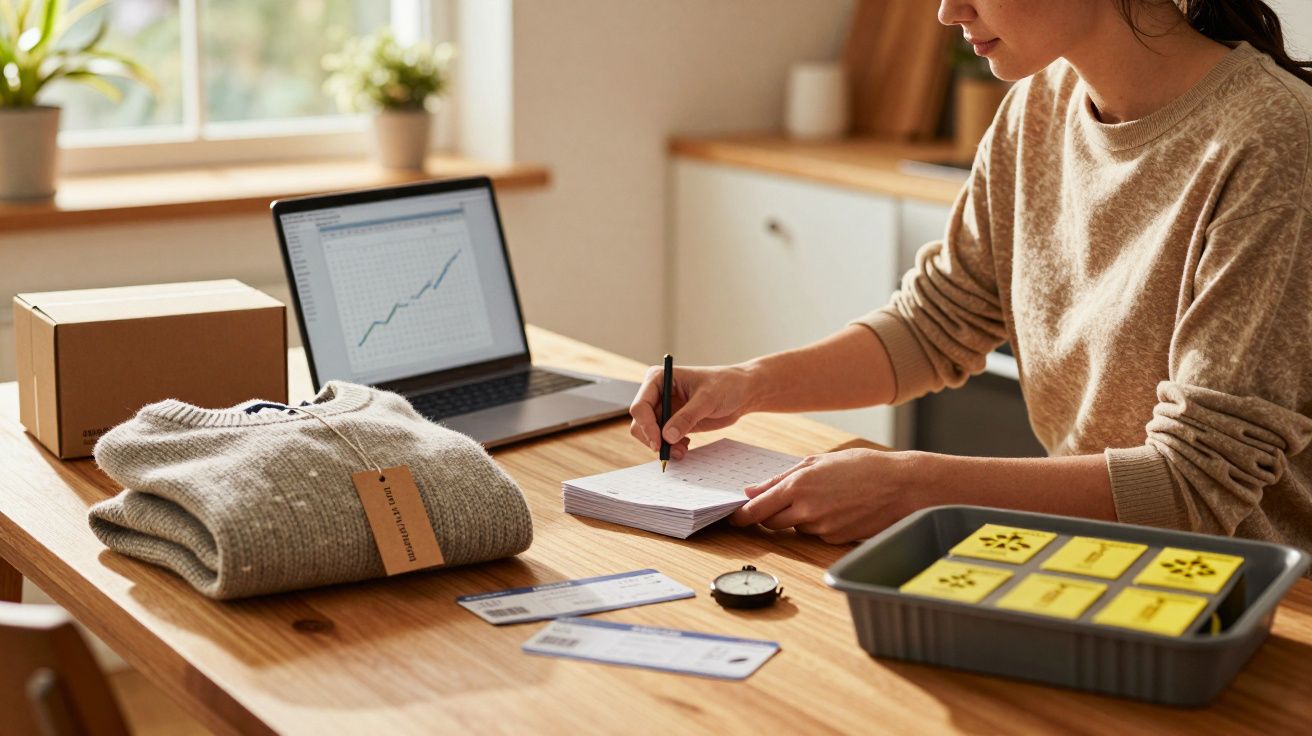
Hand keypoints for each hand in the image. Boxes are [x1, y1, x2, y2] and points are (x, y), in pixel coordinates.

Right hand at [628, 364, 755, 460]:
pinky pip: (662, 440)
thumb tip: (667, 436)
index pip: (640, 406)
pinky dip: (670, 447)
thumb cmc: (726, 385)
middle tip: (672, 452)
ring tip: (683, 450)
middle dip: (653, 439)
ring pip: (648, 434)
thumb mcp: (707, 399)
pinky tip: (686, 446)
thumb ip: (687, 417)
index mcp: (659, 378)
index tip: (659, 442)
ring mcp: (664, 408)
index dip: (646, 426)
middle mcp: (656, 393)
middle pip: (640, 423)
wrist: (741, 392)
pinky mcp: (672, 422)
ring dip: (662, 446)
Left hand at [729, 448, 921, 543]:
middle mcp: (806, 510)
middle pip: (772, 523)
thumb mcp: (819, 461)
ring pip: (796, 528)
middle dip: (772, 515)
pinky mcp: (835, 540)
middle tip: (785, 501)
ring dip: (800, 517)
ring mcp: (821, 528)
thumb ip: (781, 477)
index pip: (757, 509)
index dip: (742, 516)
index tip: (734, 518)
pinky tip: (839, 509)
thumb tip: (751, 490)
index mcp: (798, 485)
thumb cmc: (863, 467)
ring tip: (825, 498)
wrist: (901, 487)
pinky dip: (820, 524)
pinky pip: (817, 535)